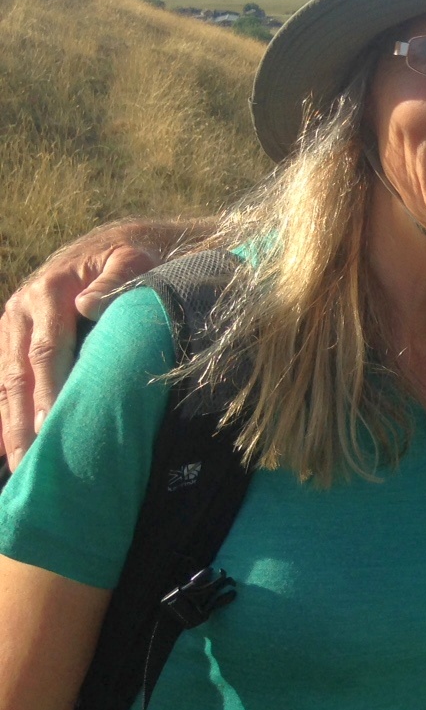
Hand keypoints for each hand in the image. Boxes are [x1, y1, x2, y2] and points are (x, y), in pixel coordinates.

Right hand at [0, 227, 170, 465]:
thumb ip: (115, 280)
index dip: (47, 388)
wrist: (109, 244)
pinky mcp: (11, 339)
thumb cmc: (128, 258)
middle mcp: (20, 310)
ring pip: (3, 382)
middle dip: (21, 420)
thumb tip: (87, 306)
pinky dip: (0, 414)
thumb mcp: (129, 260)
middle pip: (17, 374)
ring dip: (7, 425)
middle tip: (30, 460)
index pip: (45, 350)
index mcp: (48, 293)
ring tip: (18, 465)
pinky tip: (3, 448)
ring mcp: (11, 326)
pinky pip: (1, 381)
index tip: (50, 423)